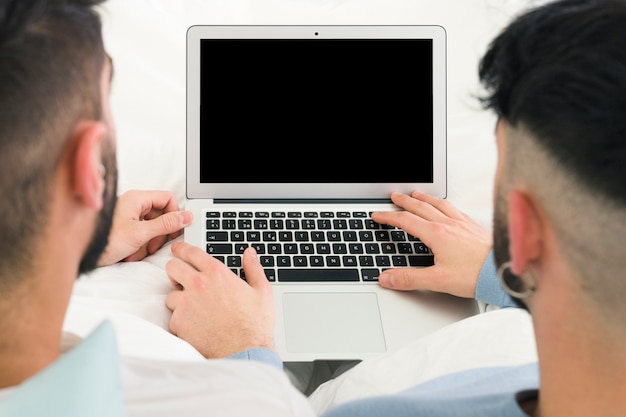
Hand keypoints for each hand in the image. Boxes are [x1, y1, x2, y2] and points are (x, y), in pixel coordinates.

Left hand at [97, 190, 192, 265]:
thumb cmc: (104, 241)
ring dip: (148, 242)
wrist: (83, 255)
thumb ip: (166, 224)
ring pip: (152, 227)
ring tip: (137, 252)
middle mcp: (133, 204)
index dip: (174, 214)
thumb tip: (185, 217)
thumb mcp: (140, 233)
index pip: (167, 198)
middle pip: (161, 214)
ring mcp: (129, 216)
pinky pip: (142, 234)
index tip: (175, 230)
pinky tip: (129, 253)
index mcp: (137, 199)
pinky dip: (139, 246)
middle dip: (159, 233)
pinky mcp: (125, 228)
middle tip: (152, 245)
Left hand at [165, 242, 274, 357]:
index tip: (179, 249)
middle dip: (176, 270)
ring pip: (170, 294)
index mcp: (217, 273)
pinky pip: (173, 317)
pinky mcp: (179, 322)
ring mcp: (186, 304)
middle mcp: (198, 285)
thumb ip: (253, 268)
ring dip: (179, 299)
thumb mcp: (261, 291)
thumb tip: (249, 253)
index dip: (182, 249)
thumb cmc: (254, 324)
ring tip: (194, 309)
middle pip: (172, 267)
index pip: (191, 252)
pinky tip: (195, 326)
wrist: (244, 351)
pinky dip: (181, 321)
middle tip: (182, 278)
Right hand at [371, 191, 491, 297]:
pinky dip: (446, 205)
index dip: (389, 217)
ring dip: (425, 198)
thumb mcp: (437, 280)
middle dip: (404, 201)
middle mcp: (449, 224)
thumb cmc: (476, 275)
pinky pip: (456, 210)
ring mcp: (463, 224)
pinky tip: (448, 207)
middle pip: (421, 207)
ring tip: (417, 194)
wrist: (503, 271)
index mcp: (437, 234)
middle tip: (394, 196)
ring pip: (439, 205)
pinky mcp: (474, 227)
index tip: (378, 215)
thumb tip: (387, 278)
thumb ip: (409, 278)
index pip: (406, 221)